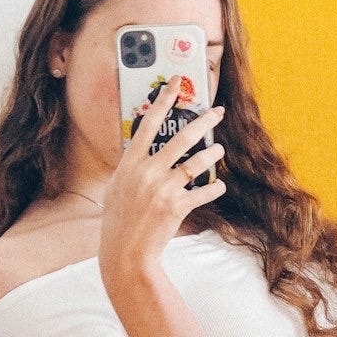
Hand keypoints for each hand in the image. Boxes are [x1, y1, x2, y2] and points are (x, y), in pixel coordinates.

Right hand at [99, 74, 225, 286]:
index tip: (176, 83)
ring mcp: (162, 189)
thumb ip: (131, 167)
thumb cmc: (118, 221)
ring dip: (213, 154)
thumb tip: (140, 148)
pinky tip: (218, 186)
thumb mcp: (117, 188)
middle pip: (180, 138)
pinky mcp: (177, 206)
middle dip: (203, 122)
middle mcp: (147, 172)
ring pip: (197, 162)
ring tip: (220, 150)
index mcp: (130, 164)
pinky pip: (203, 191)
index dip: (163, 101)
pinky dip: (214, 187)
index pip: (148, 124)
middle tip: (217, 112)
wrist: (125, 254)